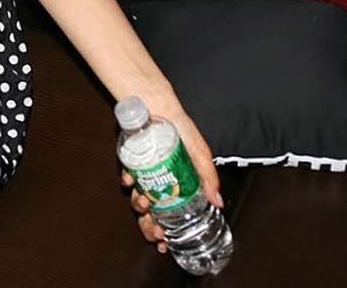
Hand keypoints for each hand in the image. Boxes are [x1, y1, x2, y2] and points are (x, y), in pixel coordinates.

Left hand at [122, 110, 222, 255]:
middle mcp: (158, 182)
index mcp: (176, 185)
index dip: (165, 230)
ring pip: (137, 199)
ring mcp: (143, 174)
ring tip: (145, 202)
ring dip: (139, 205)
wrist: (159, 105)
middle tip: (154, 228)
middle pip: (151, 213)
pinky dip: (128, 181)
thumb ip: (209, 177)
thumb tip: (219, 202)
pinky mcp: (130, 163)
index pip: (169, 214)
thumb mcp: (200, 154)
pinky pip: (127, 178)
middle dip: (150, 225)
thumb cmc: (181, 128)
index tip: (164, 241)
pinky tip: (131, 179)